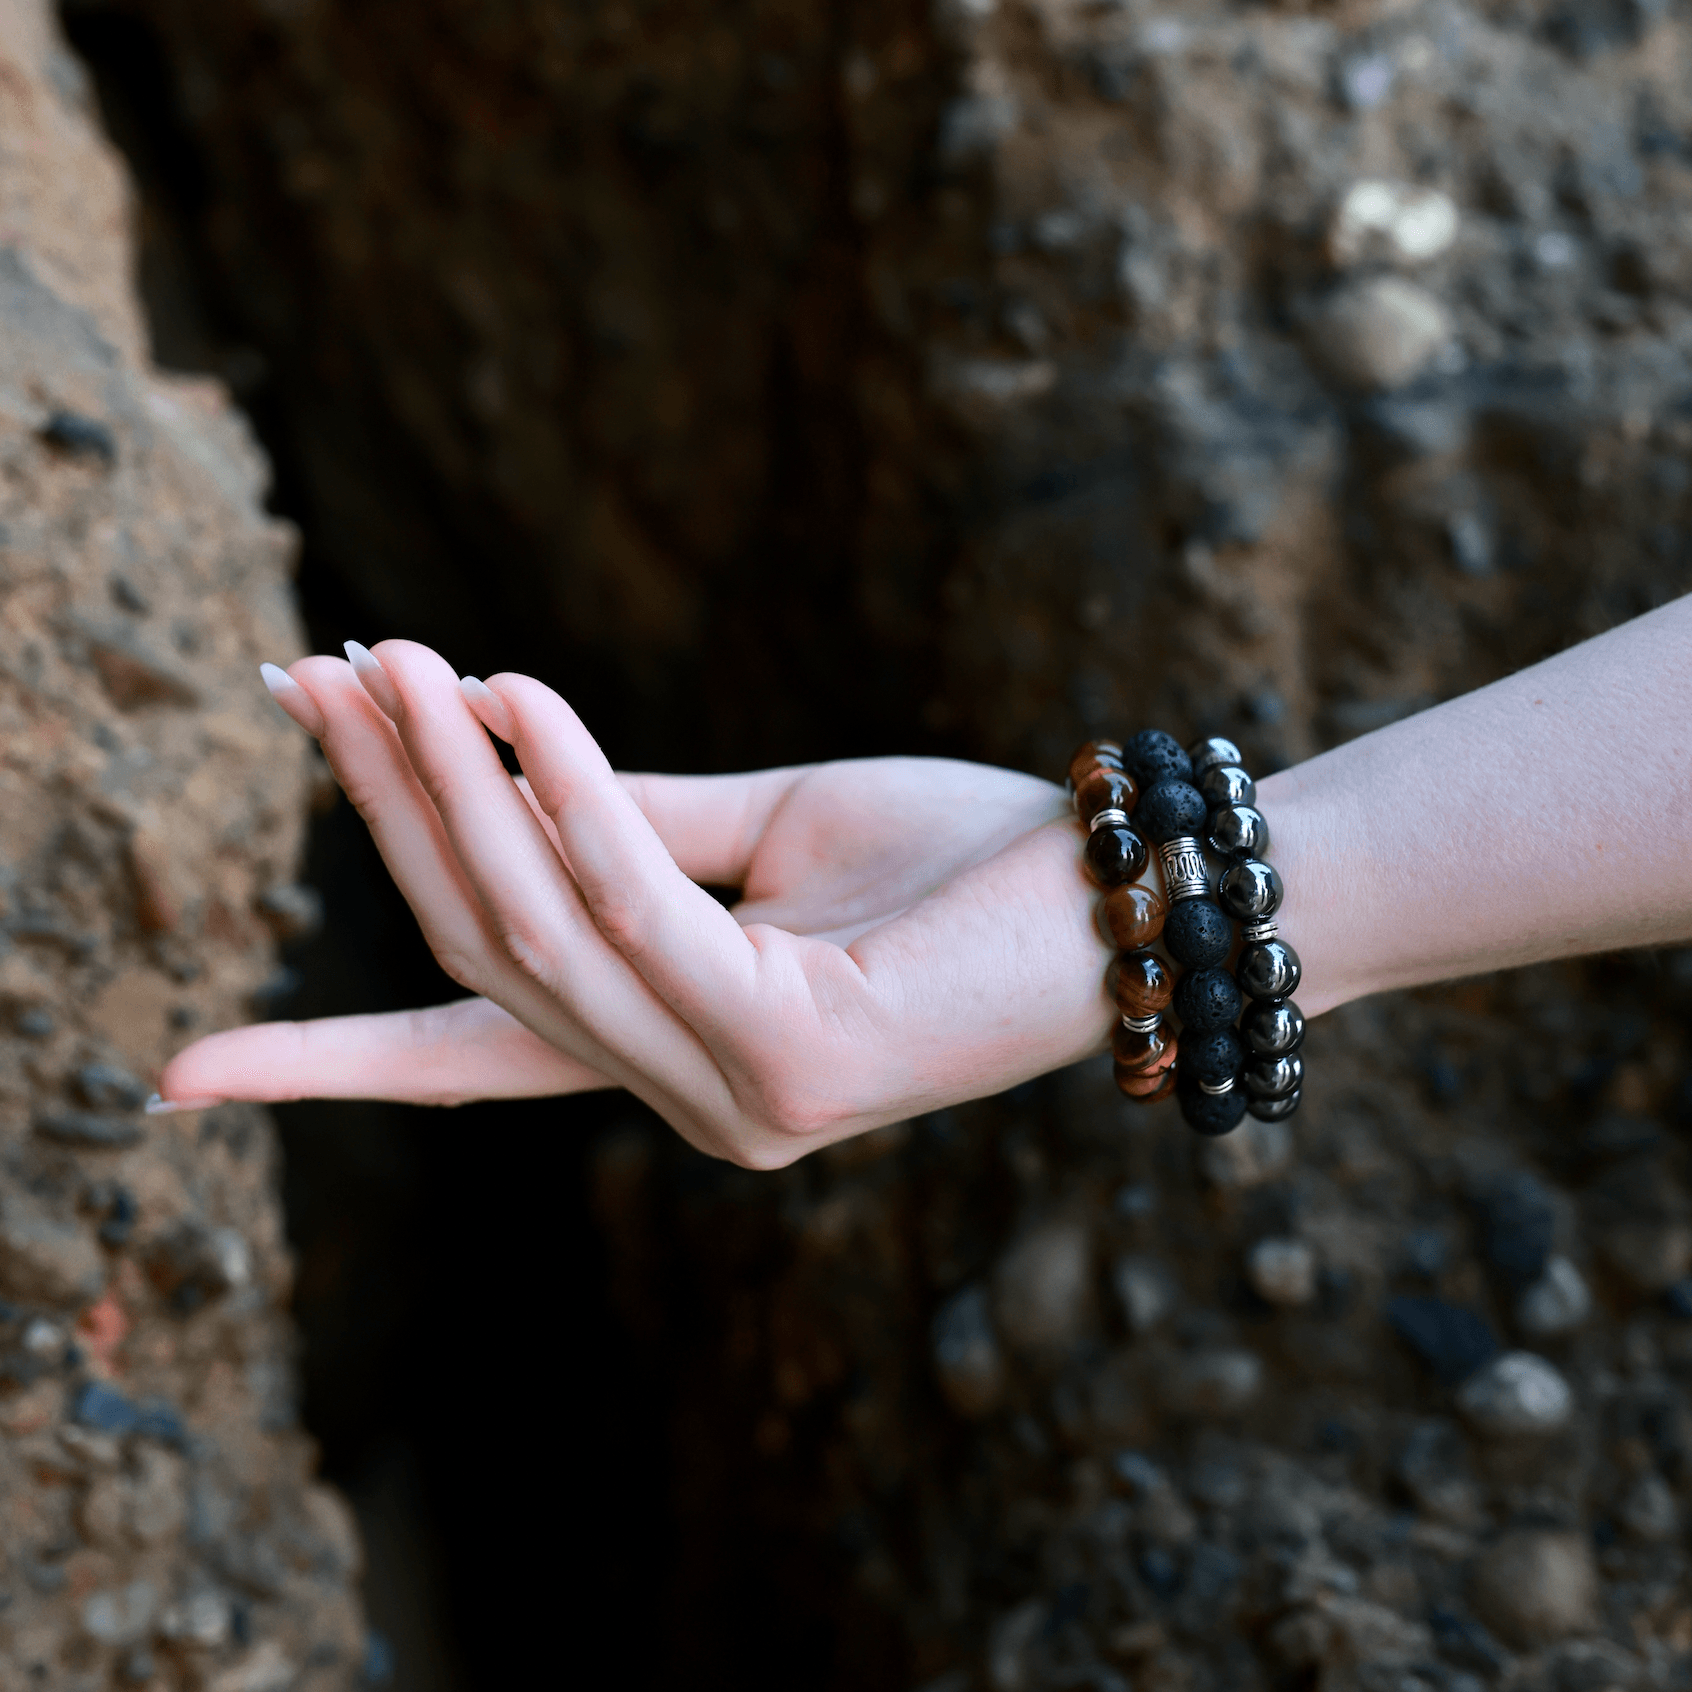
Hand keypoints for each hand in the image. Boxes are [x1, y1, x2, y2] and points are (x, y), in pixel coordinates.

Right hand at [158, 641, 1115, 1165]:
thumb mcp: (769, 830)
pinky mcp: (792, 1059)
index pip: (476, 1057)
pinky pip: (639, 905)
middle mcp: (692, 1104)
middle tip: (316, 677)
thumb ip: (624, 814)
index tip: (183, 1074)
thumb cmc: (969, 858)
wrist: (1137, 889)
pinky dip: (567, 793)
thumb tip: (472, 735)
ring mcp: (738, 1101)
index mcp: (681, 1054)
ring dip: (447, 785)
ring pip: (534, 934)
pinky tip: (514, 689)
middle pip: (486, 959)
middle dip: (388, 818)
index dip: (325, 1062)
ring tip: (384, 657)